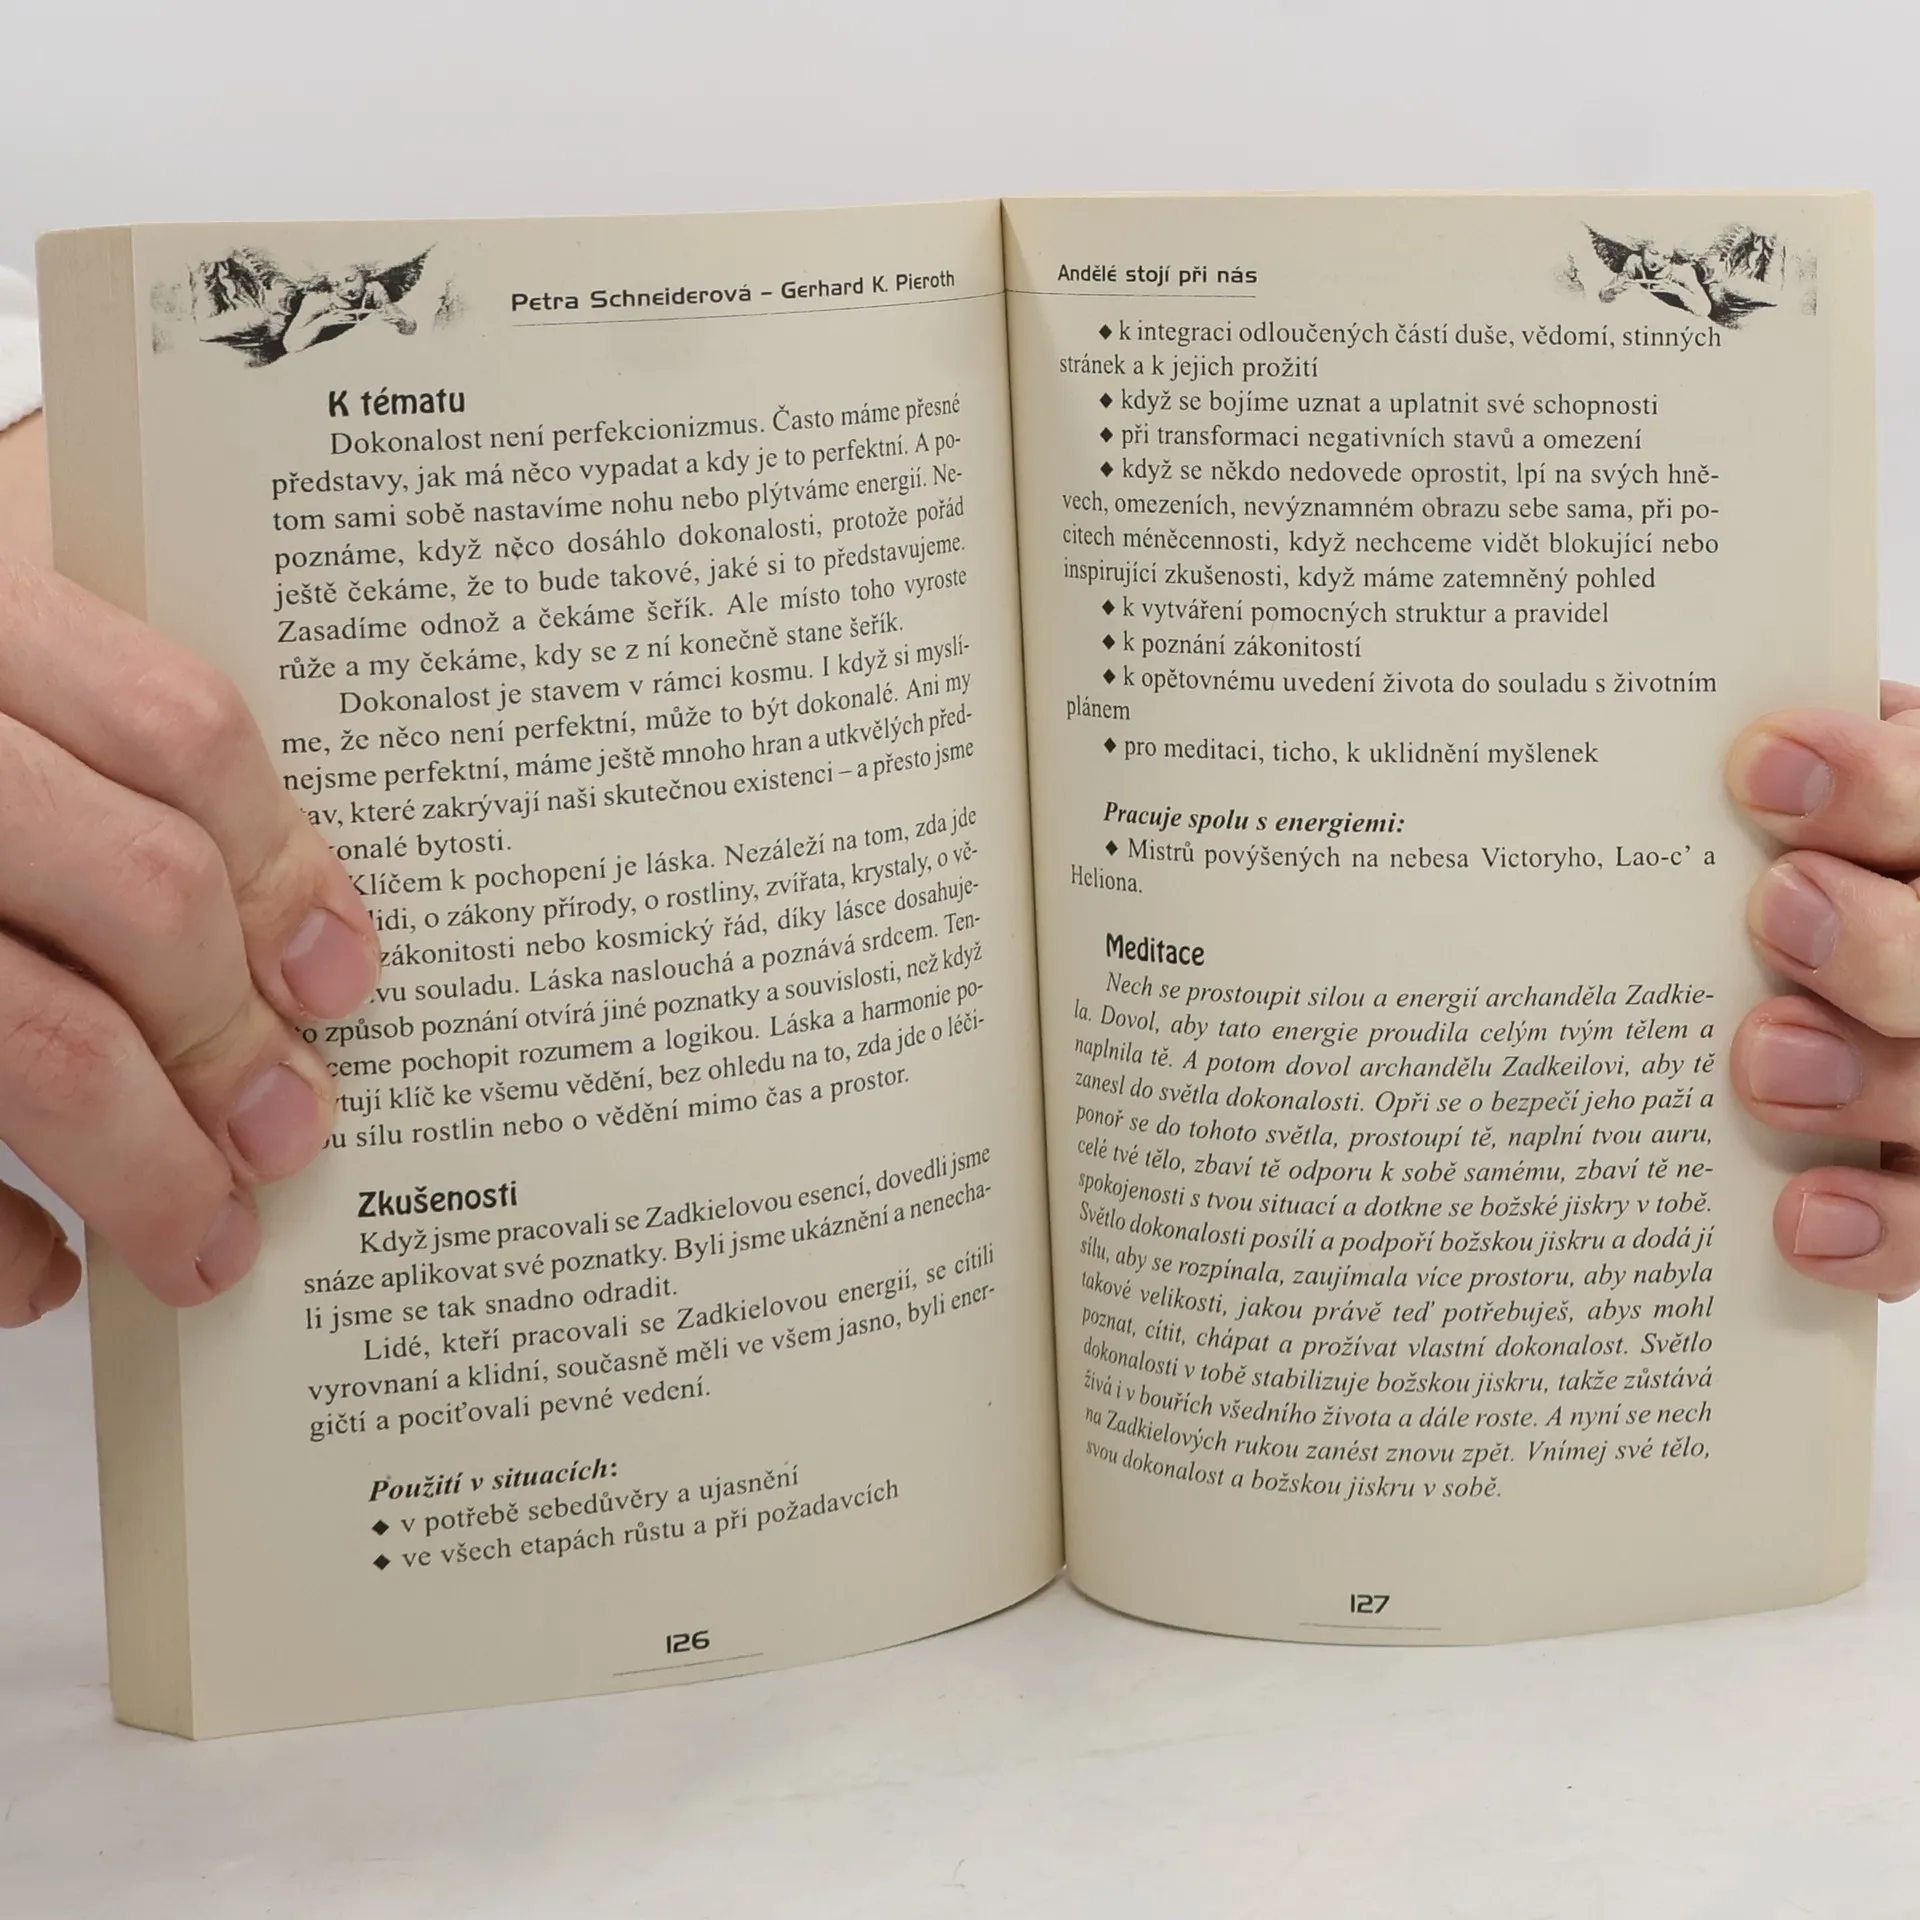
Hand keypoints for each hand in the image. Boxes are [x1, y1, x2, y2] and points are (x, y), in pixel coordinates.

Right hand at [0, 411, 379, 1326]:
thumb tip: (304, 922)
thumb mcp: (7, 623)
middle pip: (139, 893)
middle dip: (235, 1038)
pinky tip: (44, 1267)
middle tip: (292, 1131)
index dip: (284, 871)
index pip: (180, 732)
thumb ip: (114, 718)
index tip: (344, 983)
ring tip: (205, 1242)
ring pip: (30, 1043)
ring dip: (141, 1168)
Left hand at [1729, 683, 1919, 1301]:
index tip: (1762, 762)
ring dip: (1869, 1078)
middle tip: (1775, 908)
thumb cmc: (1773, 891)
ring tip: (1762, 1063)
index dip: (1875, 781)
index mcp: (1916, 842)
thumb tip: (1674, 759)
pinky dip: (1884, 1228)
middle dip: (1877, 936)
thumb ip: (1753, 803)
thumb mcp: (1771, 826)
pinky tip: (1803, 1220)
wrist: (1809, 1036)